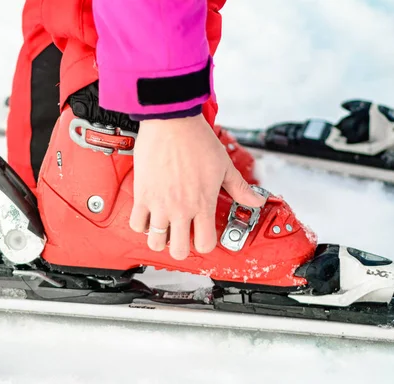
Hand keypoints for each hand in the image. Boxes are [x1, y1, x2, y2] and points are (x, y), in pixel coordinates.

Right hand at [129, 114, 265, 259]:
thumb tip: (256, 200)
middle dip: (181, 247)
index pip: (204, 244)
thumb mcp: (224, 165)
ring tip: (164, 227)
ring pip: (155, 243)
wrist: (171, 122)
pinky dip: (142, 225)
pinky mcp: (142, 195)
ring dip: (160, 239)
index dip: (204, 244)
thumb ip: (240, 188)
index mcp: (203, 203)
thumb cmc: (196, 139)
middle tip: (181, 235)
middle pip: (178, 251)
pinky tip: (149, 215)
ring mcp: (159, 204)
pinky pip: (136, 224)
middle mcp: (180, 208)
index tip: (202, 235)